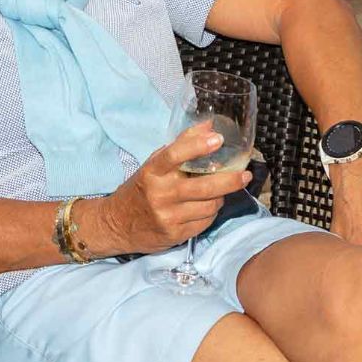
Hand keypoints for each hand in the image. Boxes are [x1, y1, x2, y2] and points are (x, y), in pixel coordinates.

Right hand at [91, 122, 252, 255]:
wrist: (117, 224)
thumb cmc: (142, 188)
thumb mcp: (154, 164)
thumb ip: (181, 145)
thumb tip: (210, 126)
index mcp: (152, 171)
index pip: (174, 155)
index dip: (197, 146)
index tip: (218, 139)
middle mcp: (160, 194)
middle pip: (204, 186)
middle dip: (230, 180)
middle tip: (245, 174)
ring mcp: (168, 216)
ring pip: (209, 205)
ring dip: (221, 197)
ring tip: (220, 191)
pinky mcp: (175, 235)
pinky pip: (205, 222)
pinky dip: (211, 212)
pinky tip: (207, 207)